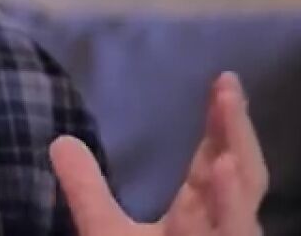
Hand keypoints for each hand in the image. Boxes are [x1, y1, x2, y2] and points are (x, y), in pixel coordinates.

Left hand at [50, 72, 266, 234]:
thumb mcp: (104, 232)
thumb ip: (86, 189)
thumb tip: (59, 141)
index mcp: (199, 215)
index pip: (216, 159)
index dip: (220, 122)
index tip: (221, 80)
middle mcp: (220, 231)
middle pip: (241, 177)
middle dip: (237, 135)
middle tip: (227, 87)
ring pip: (241, 222)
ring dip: (235, 186)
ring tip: (227, 146)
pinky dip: (228, 212)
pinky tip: (211, 187)